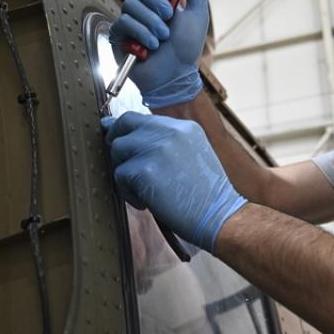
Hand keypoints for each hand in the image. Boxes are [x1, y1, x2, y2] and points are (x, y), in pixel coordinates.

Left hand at [103, 112, 245, 252]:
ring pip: (118, 150)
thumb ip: (165, 143)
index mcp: (182, 127)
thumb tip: (132, 139)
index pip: (140, 118)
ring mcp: (156, 148)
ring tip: (143, 190)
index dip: (124, 128)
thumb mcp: (192, 154)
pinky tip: (147, 202)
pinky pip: (119, 176)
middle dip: (116, 144)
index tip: (114, 136)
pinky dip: (128, 193)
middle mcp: (169, 131)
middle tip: (122, 165)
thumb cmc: (205, 194)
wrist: (219, 215)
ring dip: (124, 172)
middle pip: (124, 125)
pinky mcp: (144, 170)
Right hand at [108, 0, 209, 107]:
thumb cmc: (186, 48)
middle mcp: (142, 5)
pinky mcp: (119, 34)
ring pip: (131, 4)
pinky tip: (150, 47)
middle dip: (155, 1)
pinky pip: (124, 22)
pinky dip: (141, 34)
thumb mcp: (198, 15)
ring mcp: (129, 19)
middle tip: (168, 17)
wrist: (174, 75)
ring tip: (162, 38)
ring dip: (151, 23)